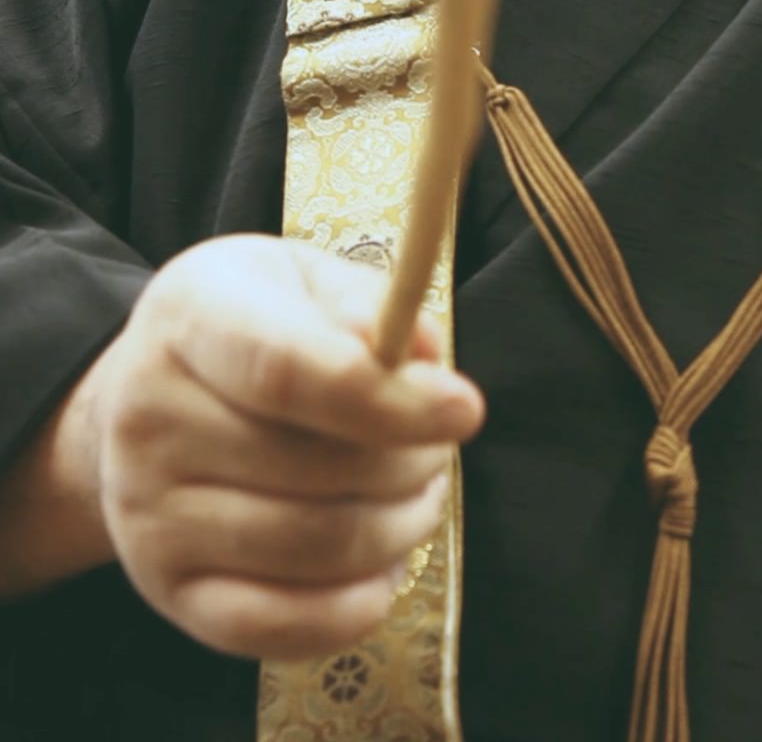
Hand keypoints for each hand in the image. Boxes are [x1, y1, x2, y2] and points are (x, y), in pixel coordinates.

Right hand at [95, 235, 483, 659]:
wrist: (154, 396)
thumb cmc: (251, 329)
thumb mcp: (302, 281)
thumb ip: (363, 305)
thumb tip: (420, 356)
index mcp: (188, 320)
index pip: (287, 374)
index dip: (389, 402)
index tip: (465, 411)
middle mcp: (149, 418)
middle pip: (318, 470)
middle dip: (413, 464)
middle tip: (436, 448)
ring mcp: (148, 514)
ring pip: (316, 549)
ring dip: (400, 526)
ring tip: (414, 494)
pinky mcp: (169, 587)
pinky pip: (282, 627)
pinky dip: (358, 604)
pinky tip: (380, 562)